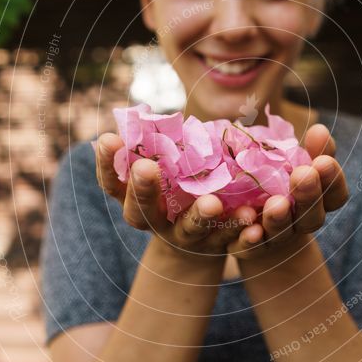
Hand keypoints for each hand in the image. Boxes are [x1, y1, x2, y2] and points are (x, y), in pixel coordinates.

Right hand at [94, 133, 256, 261]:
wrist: (197, 246)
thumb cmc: (174, 191)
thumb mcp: (161, 172)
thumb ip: (154, 149)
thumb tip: (145, 114)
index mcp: (135, 201)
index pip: (111, 184)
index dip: (106, 164)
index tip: (108, 138)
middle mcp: (155, 222)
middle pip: (142, 211)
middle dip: (144, 189)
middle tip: (146, 167)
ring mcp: (184, 237)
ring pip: (189, 229)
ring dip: (200, 215)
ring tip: (212, 203)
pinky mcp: (215, 247)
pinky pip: (229, 243)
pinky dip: (241, 234)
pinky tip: (255, 225)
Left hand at [226, 124, 348, 261]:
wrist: (252, 224)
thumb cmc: (280, 182)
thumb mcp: (295, 163)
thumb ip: (311, 150)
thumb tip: (320, 129)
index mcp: (318, 201)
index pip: (335, 195)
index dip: (333, 180)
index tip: (324, 161)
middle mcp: (301, 222)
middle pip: (312, 216)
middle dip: (308, 195)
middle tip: (303, 174)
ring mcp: (276, 238)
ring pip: (282, 232)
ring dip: (280, 218)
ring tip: (276, 203)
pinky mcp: (249, 247)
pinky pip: (251, 246)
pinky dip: (252, 239)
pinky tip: (250, 228)